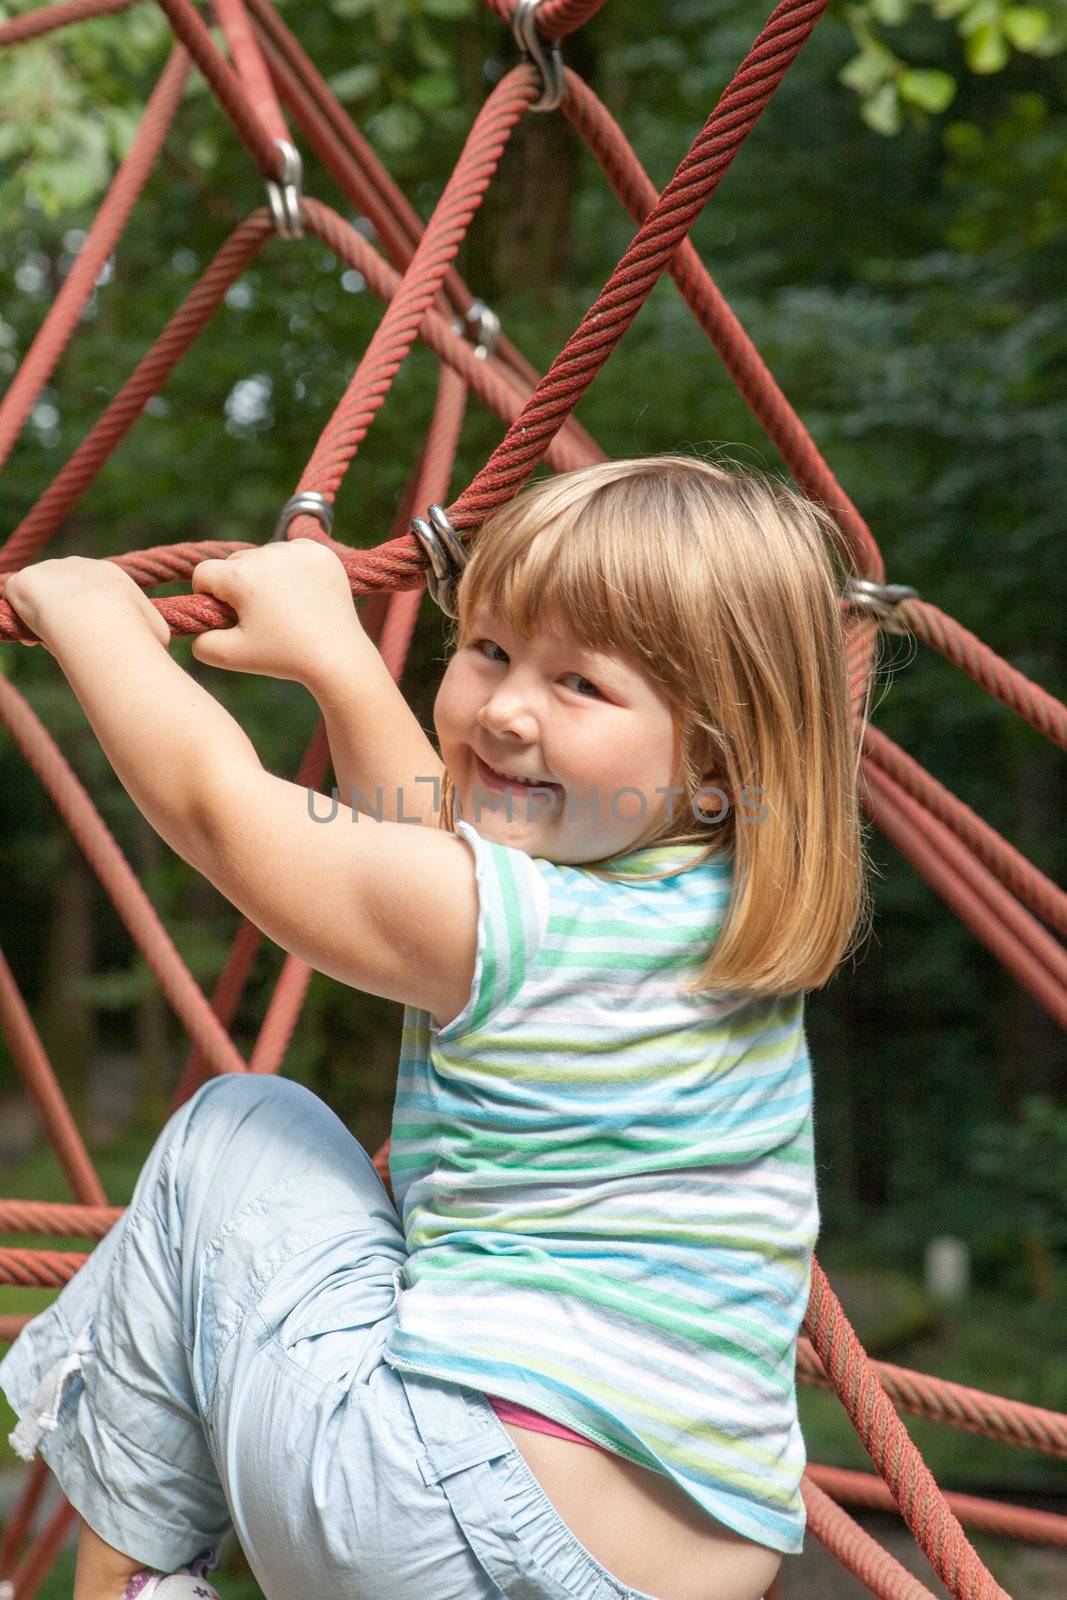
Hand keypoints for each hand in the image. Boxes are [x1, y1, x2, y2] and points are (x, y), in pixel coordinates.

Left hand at [3, 557, 169, 651]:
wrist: (98, 619)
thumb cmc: (133, 631)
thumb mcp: (157, 631)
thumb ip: (149, 630)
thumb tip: (158, 642)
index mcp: (109, 574)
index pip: (91, 593)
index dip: (88, 617)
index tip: (88, 638)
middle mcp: (77, 565)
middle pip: (63, 592)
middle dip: (63, 617)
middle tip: (68, 644)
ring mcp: (48, 569)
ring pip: (40, 598)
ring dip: (43, 621)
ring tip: (53, 645)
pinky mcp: (23, 581)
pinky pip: (20, 604)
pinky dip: (24, 622)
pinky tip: (35, 639)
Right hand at [190, 538, 360, 683]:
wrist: (337, 657)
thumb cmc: (282, 657)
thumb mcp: (228, 657)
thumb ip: (198, 642)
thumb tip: (195, 625)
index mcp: (240, 576)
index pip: (203, 573)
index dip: (208, 597)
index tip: (227, 616)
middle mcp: (267, 553)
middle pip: (234, 563)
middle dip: (238, 587)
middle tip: (260, 618)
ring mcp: (297, 550)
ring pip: (263, 556)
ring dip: (264, 576)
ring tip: (283, 608)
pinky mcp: (320, 552)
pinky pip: (291, 553)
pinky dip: (291, 570)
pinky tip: (300, 596)